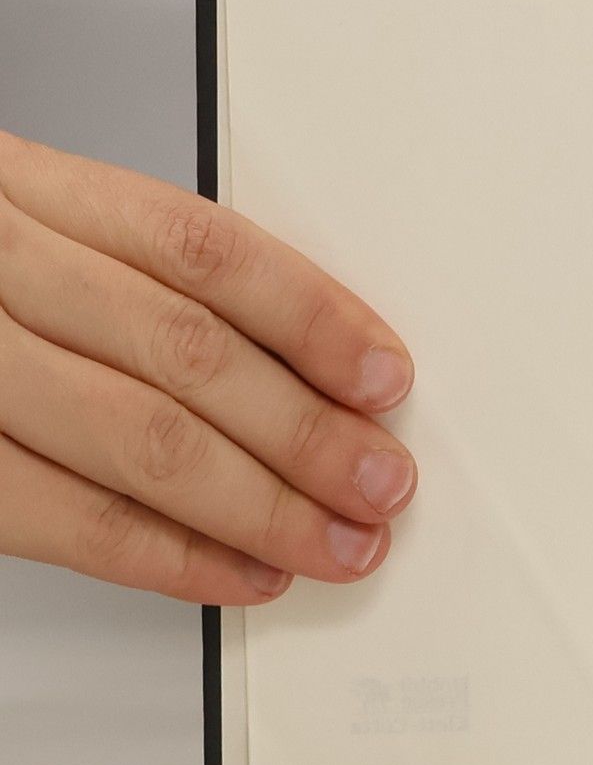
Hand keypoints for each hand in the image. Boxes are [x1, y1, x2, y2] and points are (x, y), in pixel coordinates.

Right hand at [0, 130, 416, 605]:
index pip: (204, 249)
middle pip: (186, 353)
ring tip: (333, 542)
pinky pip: (61, 518)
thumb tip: (312, 371)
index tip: (384, 376)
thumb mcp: (36, 233)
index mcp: (29, 192)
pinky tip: (237, 572)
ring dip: (260, 506)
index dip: (312, 317)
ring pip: (139, 439)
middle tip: (380, 483)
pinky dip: (165, 555)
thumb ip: (143, 283)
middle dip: (305, 433)